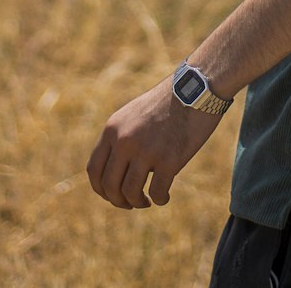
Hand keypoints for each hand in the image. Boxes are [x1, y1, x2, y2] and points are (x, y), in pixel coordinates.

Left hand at [86, 74, 224, 208]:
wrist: (197, 88)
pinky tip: (165, 196)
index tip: (112, 195)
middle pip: (110, 186)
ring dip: (137, 202)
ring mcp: (146, 150)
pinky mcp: (169, 159)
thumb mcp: (134, 115)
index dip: (101, 189)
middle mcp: (125, 140)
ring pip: (130, 193)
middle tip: (132, 203)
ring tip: (147, 201)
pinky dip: (160, 199)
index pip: (94, 170)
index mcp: (113, 128)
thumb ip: (121, 138)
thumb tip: (115, 171)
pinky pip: (157, 193)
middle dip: (118, 201)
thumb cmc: (168, 102)